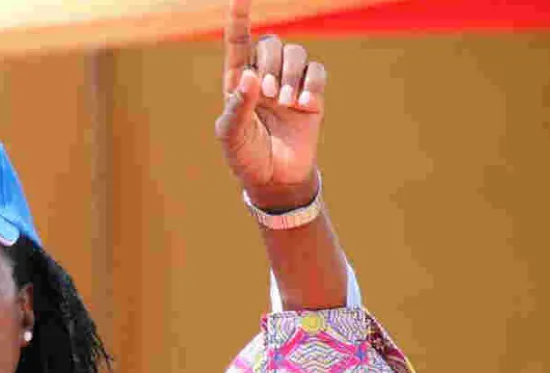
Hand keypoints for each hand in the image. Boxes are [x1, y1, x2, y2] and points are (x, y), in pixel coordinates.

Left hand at [215, 0, 325, 209]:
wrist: (275, 179)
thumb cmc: (246, 157)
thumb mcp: (232, 136)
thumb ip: (237, 107)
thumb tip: (249, 76)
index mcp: (238, 82)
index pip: (237, 41)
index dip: (238, 16)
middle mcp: (263, 77)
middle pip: (270, 43)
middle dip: (271, 63)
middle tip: (270, 95)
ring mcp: (289, 84)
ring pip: (296, 52)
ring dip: (291, 74)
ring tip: (286, 103)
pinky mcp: (311, 95)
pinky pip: (317, 71)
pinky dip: (312, 83)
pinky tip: (305, 104)